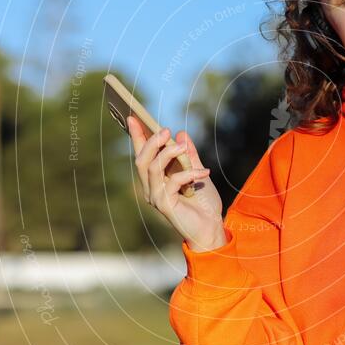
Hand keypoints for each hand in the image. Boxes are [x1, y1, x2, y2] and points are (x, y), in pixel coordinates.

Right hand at [127, 116, 225, 251]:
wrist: (212, 228)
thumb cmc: (204, 203)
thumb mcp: (197, 173)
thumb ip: (189, 156)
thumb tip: (181, 134)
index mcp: (156, 180)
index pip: (143, 155)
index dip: (137, 136)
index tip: (132, 116)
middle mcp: (151, 188)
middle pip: (143, 160)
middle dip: (152, 142)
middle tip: (165, 130)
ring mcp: (156, 197)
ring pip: (153, 168)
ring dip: (169, 154)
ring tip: (183, 147)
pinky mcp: (164, 205)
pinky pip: (171, 182)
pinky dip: (188, 173)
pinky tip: (204, 172)